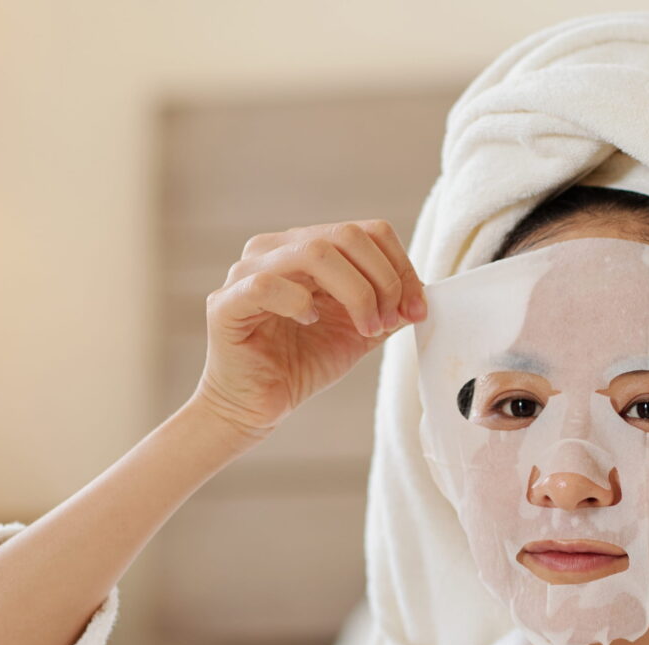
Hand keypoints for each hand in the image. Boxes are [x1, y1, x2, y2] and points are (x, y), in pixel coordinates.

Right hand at [192, 219, 426, 441]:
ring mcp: (247, 272)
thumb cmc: (299, 366)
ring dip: (355, 293)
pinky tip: (308, 324)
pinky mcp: (226, 303)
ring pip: (315, 252)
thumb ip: (386, 308)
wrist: (256, 408)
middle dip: (383, 280)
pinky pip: (269, 284)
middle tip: (391, 322)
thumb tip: (422, 292)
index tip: (416, 309)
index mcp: (306, 248)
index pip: (365, 231)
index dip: (400, 266)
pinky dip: (300, 303)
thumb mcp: (357, 333)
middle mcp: (275, 250)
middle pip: (346, 236)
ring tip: (364, 329)